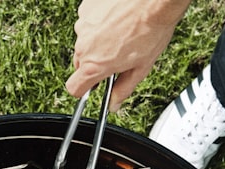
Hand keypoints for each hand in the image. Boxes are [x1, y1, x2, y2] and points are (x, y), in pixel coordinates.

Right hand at [65, 0, 192, 110]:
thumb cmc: (151, 29)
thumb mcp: (141, 67)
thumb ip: (124, 89)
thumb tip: (115, 103)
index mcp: (95, 65)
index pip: (74, 88)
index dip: (83, 89)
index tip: (93, 85)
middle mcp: (84, 45)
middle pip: (80, 63)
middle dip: (95, 62)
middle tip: (116, 56)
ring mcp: (83, 24)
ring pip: (86, 40)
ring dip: (98, 40)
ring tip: (121, 32)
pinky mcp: (87, 8)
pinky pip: (89, 21)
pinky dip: (100, 22)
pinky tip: (117, 18)